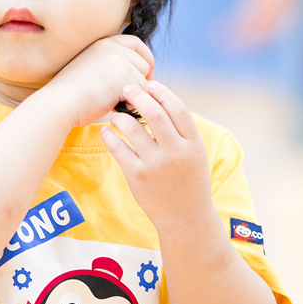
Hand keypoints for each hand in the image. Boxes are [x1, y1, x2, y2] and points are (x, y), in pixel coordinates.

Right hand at [39, 35, 154, 128]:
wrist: (58, 104)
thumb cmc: (72, 94)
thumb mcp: (91, 68)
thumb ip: (110, 63)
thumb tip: (141, 70)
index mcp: (103, 43)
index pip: (136, 43)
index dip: (145, 58)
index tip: (146, 74)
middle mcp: (111, 47)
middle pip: (143, 64)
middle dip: (138, 82)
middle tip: (121, 95)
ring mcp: (117, 61)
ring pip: (144, 81)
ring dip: (133, 95)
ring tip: (112, 100)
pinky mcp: (122, 77)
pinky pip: (141, 94)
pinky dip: (131, 105)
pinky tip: (114, 107)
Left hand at [100, 81, 213, 230]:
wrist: (185, 218)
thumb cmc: (189, 181)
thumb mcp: (195, 154)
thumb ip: (181, 131)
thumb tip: (158, 100)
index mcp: (193, 144)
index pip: (178, 109)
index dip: (163, 93)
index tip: (151, 85)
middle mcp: (176, 153)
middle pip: (155, 113)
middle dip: (138, 96)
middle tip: (126, 88)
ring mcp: (156, 165)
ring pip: (133, 129)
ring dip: (121, 116)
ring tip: (116, 114)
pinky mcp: (137, 177)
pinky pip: (118, 149)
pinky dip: (110, 136)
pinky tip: (106, 131)